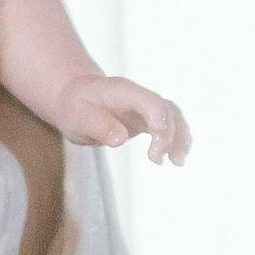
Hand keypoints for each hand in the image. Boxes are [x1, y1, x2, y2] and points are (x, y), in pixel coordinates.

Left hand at [59, 72, 190, 163]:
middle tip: (156, 160)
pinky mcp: (146, 119)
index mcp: (122, 92)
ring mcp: (144, 107)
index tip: (155, 147)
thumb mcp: (77, 116)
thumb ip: (98, 125)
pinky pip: (170, 125)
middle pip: (166, 109)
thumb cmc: (74, 106)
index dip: (159, 121)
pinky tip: (176, 157)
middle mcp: (138, 96)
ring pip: (174, 117)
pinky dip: (177, 140)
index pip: (149, 102)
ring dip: (180, 138)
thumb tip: (119, 139)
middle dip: (169, 135)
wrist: (73, 97)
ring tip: (177, 162)